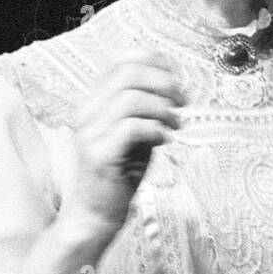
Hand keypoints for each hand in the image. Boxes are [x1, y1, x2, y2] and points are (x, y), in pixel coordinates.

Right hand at [57, 46, 185, 245]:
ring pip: (130, 98)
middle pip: (128, 73)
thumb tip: (176, 87)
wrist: (96, 214)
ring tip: (175, 125)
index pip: (119, 59)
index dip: (152, 61)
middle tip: (183, 103)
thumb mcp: (136, 132)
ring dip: (163, 109)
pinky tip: (163, 140)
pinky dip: (155, 129)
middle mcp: (89, 112)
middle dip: (164, 83)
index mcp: (96, 101)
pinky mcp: (100, 155)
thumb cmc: (120, 173)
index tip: (176, 78)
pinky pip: (131, 128)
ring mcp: (91, 133)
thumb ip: (148, 109)